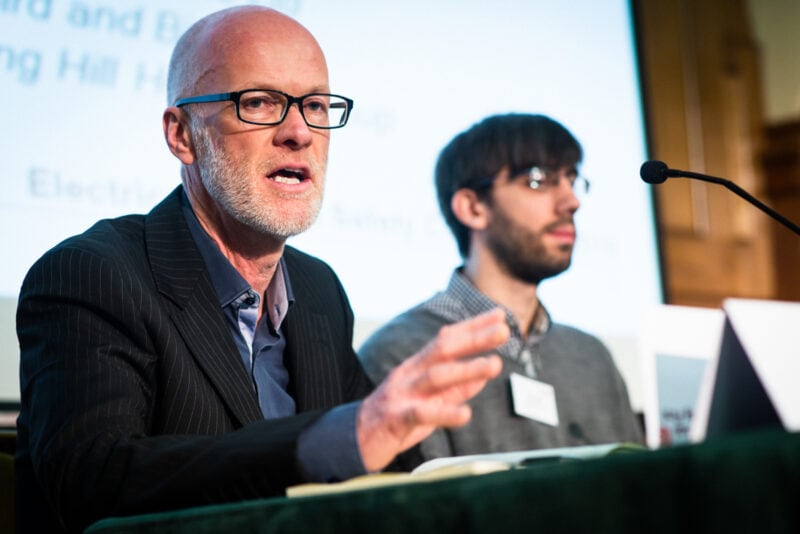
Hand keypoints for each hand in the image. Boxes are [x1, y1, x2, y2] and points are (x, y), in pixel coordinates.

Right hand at [357, 308, 507, 471]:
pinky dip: (445, 412)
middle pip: (443, 349)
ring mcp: (401, 393)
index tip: (499, 315)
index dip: (473, 326)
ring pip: (435, 376)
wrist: (354, 440)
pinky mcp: (395, 417)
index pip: (447, 339)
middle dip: (474, 338)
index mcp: (417, 366)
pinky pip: (422, 413)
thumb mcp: (429, 400)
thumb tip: (482, 375)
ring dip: (466, 368)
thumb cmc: (396, 417)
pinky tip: (466, 414)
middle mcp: (410, 373)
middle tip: (503, 330)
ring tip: (493, 365)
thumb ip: (455, 389)